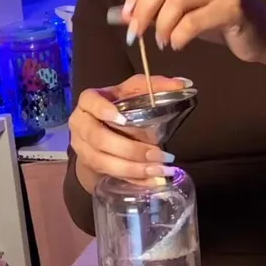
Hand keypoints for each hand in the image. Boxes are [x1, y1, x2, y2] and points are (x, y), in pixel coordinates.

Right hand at [69, 74, 187, 183]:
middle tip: (159, 154)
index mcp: (89, 101)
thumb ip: (158, 86)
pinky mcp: (91, 166)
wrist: (104, 129)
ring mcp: (82, 147)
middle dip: (130, 149)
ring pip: (103, 161)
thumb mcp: (136, 91)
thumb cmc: (121, 106)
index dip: (102, 110)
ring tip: (160, 171)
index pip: (88, 101)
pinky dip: (134, 179)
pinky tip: (153, 180)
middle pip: (98, 139)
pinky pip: (111, 175)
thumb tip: (184, 84)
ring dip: (134, 169)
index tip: (122, 119)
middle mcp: (80, 124)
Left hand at [121, 0, 265, 63]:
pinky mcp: (234, 7)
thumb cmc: (220, 20)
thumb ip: (154, 6)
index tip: (128, 12)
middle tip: (136, 33)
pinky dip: (178, 36)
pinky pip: (194, 21)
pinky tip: (178, 44)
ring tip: (161, 41)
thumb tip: (119, 15)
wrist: (263, 37)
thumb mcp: (184, 9)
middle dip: (144, 9)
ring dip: (161, 25)